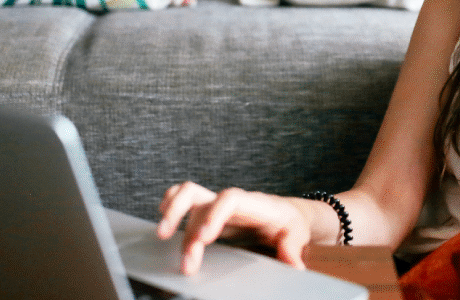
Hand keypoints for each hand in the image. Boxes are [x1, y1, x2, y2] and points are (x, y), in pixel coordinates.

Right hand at [157, 181, 311, 274]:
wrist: (286, 214)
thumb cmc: (289, 223)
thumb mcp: (298, 234)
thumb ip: (293, 248)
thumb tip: (294, 265)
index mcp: (253, 203)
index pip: (230, 199)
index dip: (213, 215)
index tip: (203, 238)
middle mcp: (230, 200)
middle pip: (198, 193)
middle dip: (180, 213)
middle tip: (167, 237)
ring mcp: (217, 204)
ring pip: (187, 197)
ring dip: (171, 213)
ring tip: (161, 237)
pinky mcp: (208, 212)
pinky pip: (185, 200)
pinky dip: (171, 206)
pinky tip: (164, 223)